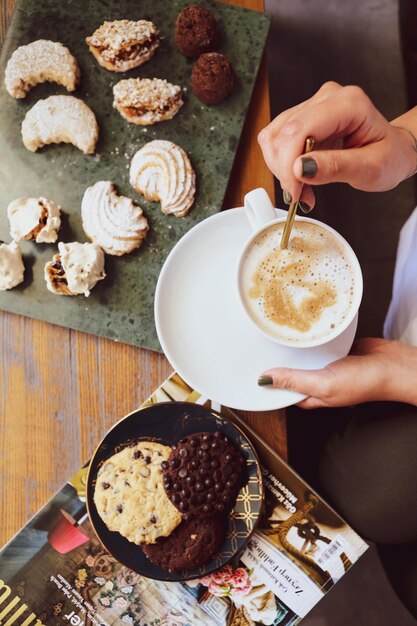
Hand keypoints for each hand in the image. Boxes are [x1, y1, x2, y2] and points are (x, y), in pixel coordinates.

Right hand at [258, 81, 416, 210]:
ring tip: (302, 186)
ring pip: (274, 137)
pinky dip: (281, 164)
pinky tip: (299, 175)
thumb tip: (301, 168)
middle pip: (282, 133)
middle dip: (285, 170)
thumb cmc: (387, 156)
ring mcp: (311, 106)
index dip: (289, 163)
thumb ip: (336, 167)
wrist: (392, 151)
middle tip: (301, 194)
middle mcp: (326, 98)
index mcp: (348, 104)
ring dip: (281, 168)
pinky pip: (276, 140)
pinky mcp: (301, 118)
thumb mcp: (370, 169)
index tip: (295, 191)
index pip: (300, 129)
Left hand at [258, 338, 416, 408]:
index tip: (247, 369)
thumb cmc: (365, 382)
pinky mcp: (335, 349)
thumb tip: (265, 380)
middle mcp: (317, 380)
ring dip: (291, 346)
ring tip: (272, 331)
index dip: (265, 383)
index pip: (280, 392)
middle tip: (255, 343)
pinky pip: (317, 342)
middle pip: (289, 371)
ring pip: (302, 355)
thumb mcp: (324, 384)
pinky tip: (299, 326)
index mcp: (311, 396)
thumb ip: (295, 381)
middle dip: (274, 360)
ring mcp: (326, 364)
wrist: (395, 365)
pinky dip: (309, 336)